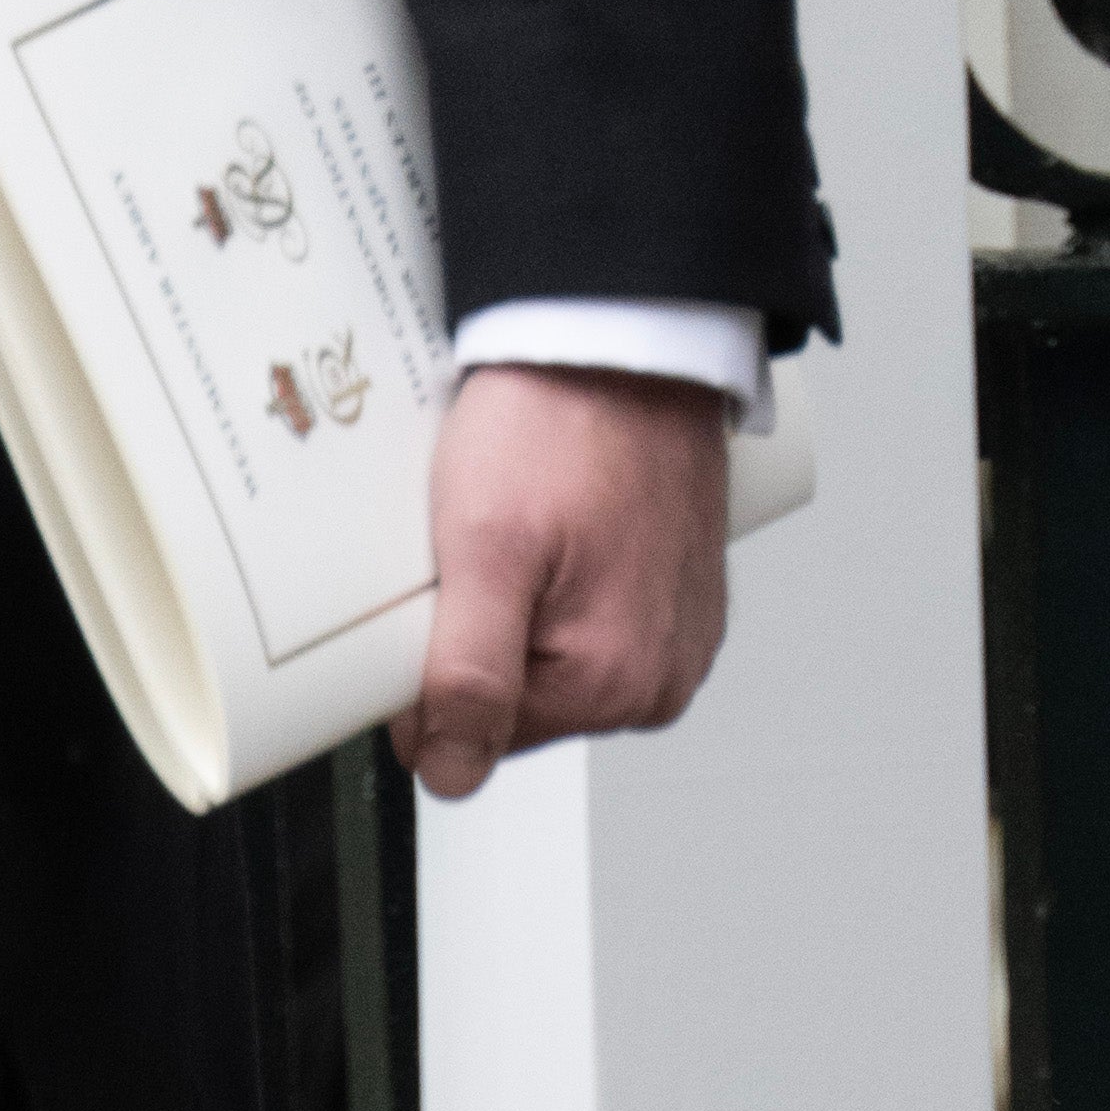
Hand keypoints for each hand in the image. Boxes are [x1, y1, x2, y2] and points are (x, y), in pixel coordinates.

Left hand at [397, 367, 736, 803]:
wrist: (627, 338)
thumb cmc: (564, 420)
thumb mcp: (485, 548)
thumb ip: (468, 677)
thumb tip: (452, 772)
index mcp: (618, 682)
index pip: (475, 733)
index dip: (431, 666)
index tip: (442, 590)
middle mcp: (662, 672)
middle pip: (517, 699)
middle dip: (480, 633)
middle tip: (482, 548)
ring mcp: (677, 635)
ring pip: (549, 657)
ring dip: (518, 606)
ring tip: (521, 528)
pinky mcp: (678, 595)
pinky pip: (589, 620)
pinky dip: (558, 583)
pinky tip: (555, 527)